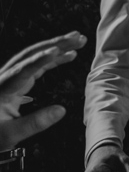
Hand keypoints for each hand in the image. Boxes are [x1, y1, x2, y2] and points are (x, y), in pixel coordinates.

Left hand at [0, 31, 86, 150]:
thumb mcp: (12, 134)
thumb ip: (36, 123)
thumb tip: (61, 110)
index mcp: (3, 89)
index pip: (24, 70)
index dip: (41, 60)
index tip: (57, 51)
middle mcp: (6, 78)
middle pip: (31, 55)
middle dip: (55, 44)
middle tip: (78, 38)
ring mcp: (11, 77)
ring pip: (34, 56)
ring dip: (56, 46)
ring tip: (77, 41)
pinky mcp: (16, 80)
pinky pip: (35, 64)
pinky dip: (52, 59)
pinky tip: (66, 55)